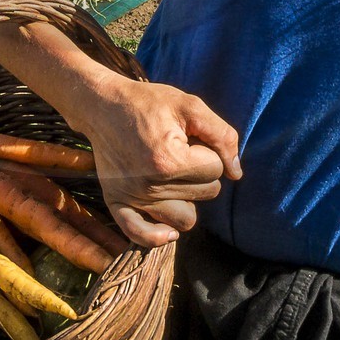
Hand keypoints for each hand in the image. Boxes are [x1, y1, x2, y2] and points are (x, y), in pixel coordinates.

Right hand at [76, 76, 242, 247]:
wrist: (104, 105)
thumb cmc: (150, 103)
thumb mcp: (189, 105)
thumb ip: (222, 135)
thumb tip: (236, 173)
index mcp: (168, 160)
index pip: (216, 170)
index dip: (208, 150)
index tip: (187, 136)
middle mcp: (149, 184)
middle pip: (206, 195)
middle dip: (200, 172)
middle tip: (177, 150)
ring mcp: (132, 197)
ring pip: (186, 219)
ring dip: (187, 198)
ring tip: (170, 174)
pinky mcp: (116, 202)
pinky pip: (141, 235)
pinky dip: (157, 236)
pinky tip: (168, 229)